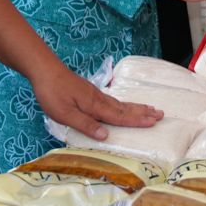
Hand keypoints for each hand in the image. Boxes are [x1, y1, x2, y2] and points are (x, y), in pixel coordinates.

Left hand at [32, 64, 161, 141]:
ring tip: (150, 109)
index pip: (119, 116)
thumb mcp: (65, 113)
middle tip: (160, 114)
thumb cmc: (52, 93)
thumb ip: (85, 124)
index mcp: (95, 106)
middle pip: (125, 108)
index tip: (153, 122)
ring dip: (136, 107)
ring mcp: (95, 94)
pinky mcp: (89, 91)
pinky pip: (112, 100)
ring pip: (120, 103)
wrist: (44, 70)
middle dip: (142, 112)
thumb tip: (106, 135)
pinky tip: (124, 105)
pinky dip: (123, 104)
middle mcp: (99, 99)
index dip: (136, 121)